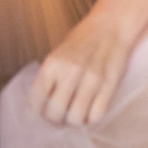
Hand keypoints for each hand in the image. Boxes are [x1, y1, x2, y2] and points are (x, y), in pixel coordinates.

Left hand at [30, 8, 136, 124]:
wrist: (112, 26)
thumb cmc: (83, 39)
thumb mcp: (58, 54)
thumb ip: (49, 78)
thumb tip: (43, 106)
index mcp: (52, 65)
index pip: (36, 101)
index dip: (38, 112)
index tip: (43, 113)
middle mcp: (70, 73)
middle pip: (55, 113)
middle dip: (56, 119)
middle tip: (61, 116)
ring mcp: (91, 80)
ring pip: (76, 118)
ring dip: (75, 120)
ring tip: (76, 114)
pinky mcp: (109, 85)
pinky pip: (97, 115)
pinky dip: (92, 118)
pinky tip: (90, 112)